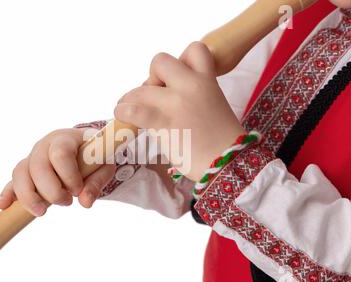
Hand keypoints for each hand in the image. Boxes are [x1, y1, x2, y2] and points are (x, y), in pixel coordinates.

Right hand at [0, 128, 115, 215]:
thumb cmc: (94, 157)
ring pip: (20, 173)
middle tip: (68, 202)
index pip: (60, 153)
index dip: (68, 174)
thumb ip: (97, 182)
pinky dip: (7, 194)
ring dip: (28, 196)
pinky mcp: (25, 172)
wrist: (85, 151)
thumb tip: (85, 202)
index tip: (78, 189)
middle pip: (37, 166)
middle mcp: (44, 146)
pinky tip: (4, 206)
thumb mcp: (103, 166)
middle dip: (51, 190)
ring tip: (41, 212)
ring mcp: (32, 158)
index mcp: (65, 139)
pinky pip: (12, 181)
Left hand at [114, 42, 244, 181]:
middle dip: (152, 76)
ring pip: (141, 88)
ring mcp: (176, 103)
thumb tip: (163, 93)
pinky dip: (123, 111)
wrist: (228, 163)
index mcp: (207, 80)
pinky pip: (134, 110)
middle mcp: (191, 86)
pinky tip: (122, 115)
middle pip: (160, 61)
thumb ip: (193, 92)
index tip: (177, 78)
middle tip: (154, 96)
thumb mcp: (214, 104)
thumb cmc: (222, 140)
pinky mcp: (163, 123)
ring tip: (129, 108)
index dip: (181, 60)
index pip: (194, 49)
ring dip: (131, 98)